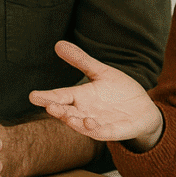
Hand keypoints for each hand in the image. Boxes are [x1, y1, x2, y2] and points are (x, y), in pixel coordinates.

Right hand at [28, 41, 162, 150]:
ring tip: (67, 117)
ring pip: (81, 125)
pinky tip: (90, 123)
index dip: (47, 97)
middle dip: (58, 110)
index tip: (32, 96)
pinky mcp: (113, 131)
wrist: (142, 109)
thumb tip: (58, 43)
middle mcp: (85, 112)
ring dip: (74, 122)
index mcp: (80, 97)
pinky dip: (95, 130)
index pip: (60, 96)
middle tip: (48, 106)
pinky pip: (102, 133)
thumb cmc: (119, 91)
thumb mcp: (101, 72)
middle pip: (67, 112)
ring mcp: (98, 123)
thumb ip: (81, 61)